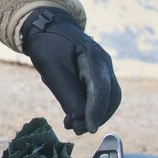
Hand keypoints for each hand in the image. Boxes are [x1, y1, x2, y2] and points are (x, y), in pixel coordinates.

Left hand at [20, 7, 120, 133]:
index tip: (88, 128)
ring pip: (107, 100)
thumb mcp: (51, 66)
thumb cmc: (47, 43)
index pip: (101, 88)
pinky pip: (99, 97)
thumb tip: (79, 121)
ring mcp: (103, 70)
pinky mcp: (96, 77)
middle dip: (96, 116)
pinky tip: (73, 119)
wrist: (46, 27)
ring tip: (73, 126)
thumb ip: (66, 93)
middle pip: (110, 97)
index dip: (96, 111)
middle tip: (77, 130)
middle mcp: (104, 64)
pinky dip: (89, 110)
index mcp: (94, 56)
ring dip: (93, 116)